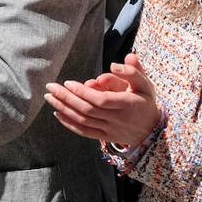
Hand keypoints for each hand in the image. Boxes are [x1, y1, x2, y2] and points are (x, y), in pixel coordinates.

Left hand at [44, 54, 160, 147]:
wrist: (152, 132)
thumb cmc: (145, 102)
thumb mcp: (145, 84)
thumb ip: (132, 72)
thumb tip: (114, 64)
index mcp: (127, 105)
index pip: (101, 100)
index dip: (83, 93)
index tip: (68, 83)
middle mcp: (117, 119)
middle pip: (87, 110)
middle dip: (67, 99)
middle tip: (50, 87)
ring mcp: (110, 130)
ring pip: (83, 121)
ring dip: (64, 109)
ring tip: (49, 97)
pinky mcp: (105, 136)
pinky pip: (84, 132)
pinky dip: (69, 124)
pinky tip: (58, 114)